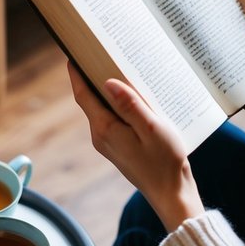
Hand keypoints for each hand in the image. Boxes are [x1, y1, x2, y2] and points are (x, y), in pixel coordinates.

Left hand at [67, 63, 203, 231]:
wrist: (171, 193)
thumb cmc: (165, 162)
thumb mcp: (152, 129)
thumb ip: (130, 105)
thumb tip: (108, 82)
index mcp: (104, 129)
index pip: (83, 95)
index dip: (76, 73)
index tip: (72, 52)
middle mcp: (100, 135)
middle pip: (91, 99)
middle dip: (92, 76)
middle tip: (99, 52)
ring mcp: (109, 141)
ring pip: (103, 108)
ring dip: (108, 90)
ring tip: (117, 66)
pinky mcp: (119, 145)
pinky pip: (114, 118)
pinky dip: (119, 104)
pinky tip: (134, 95)